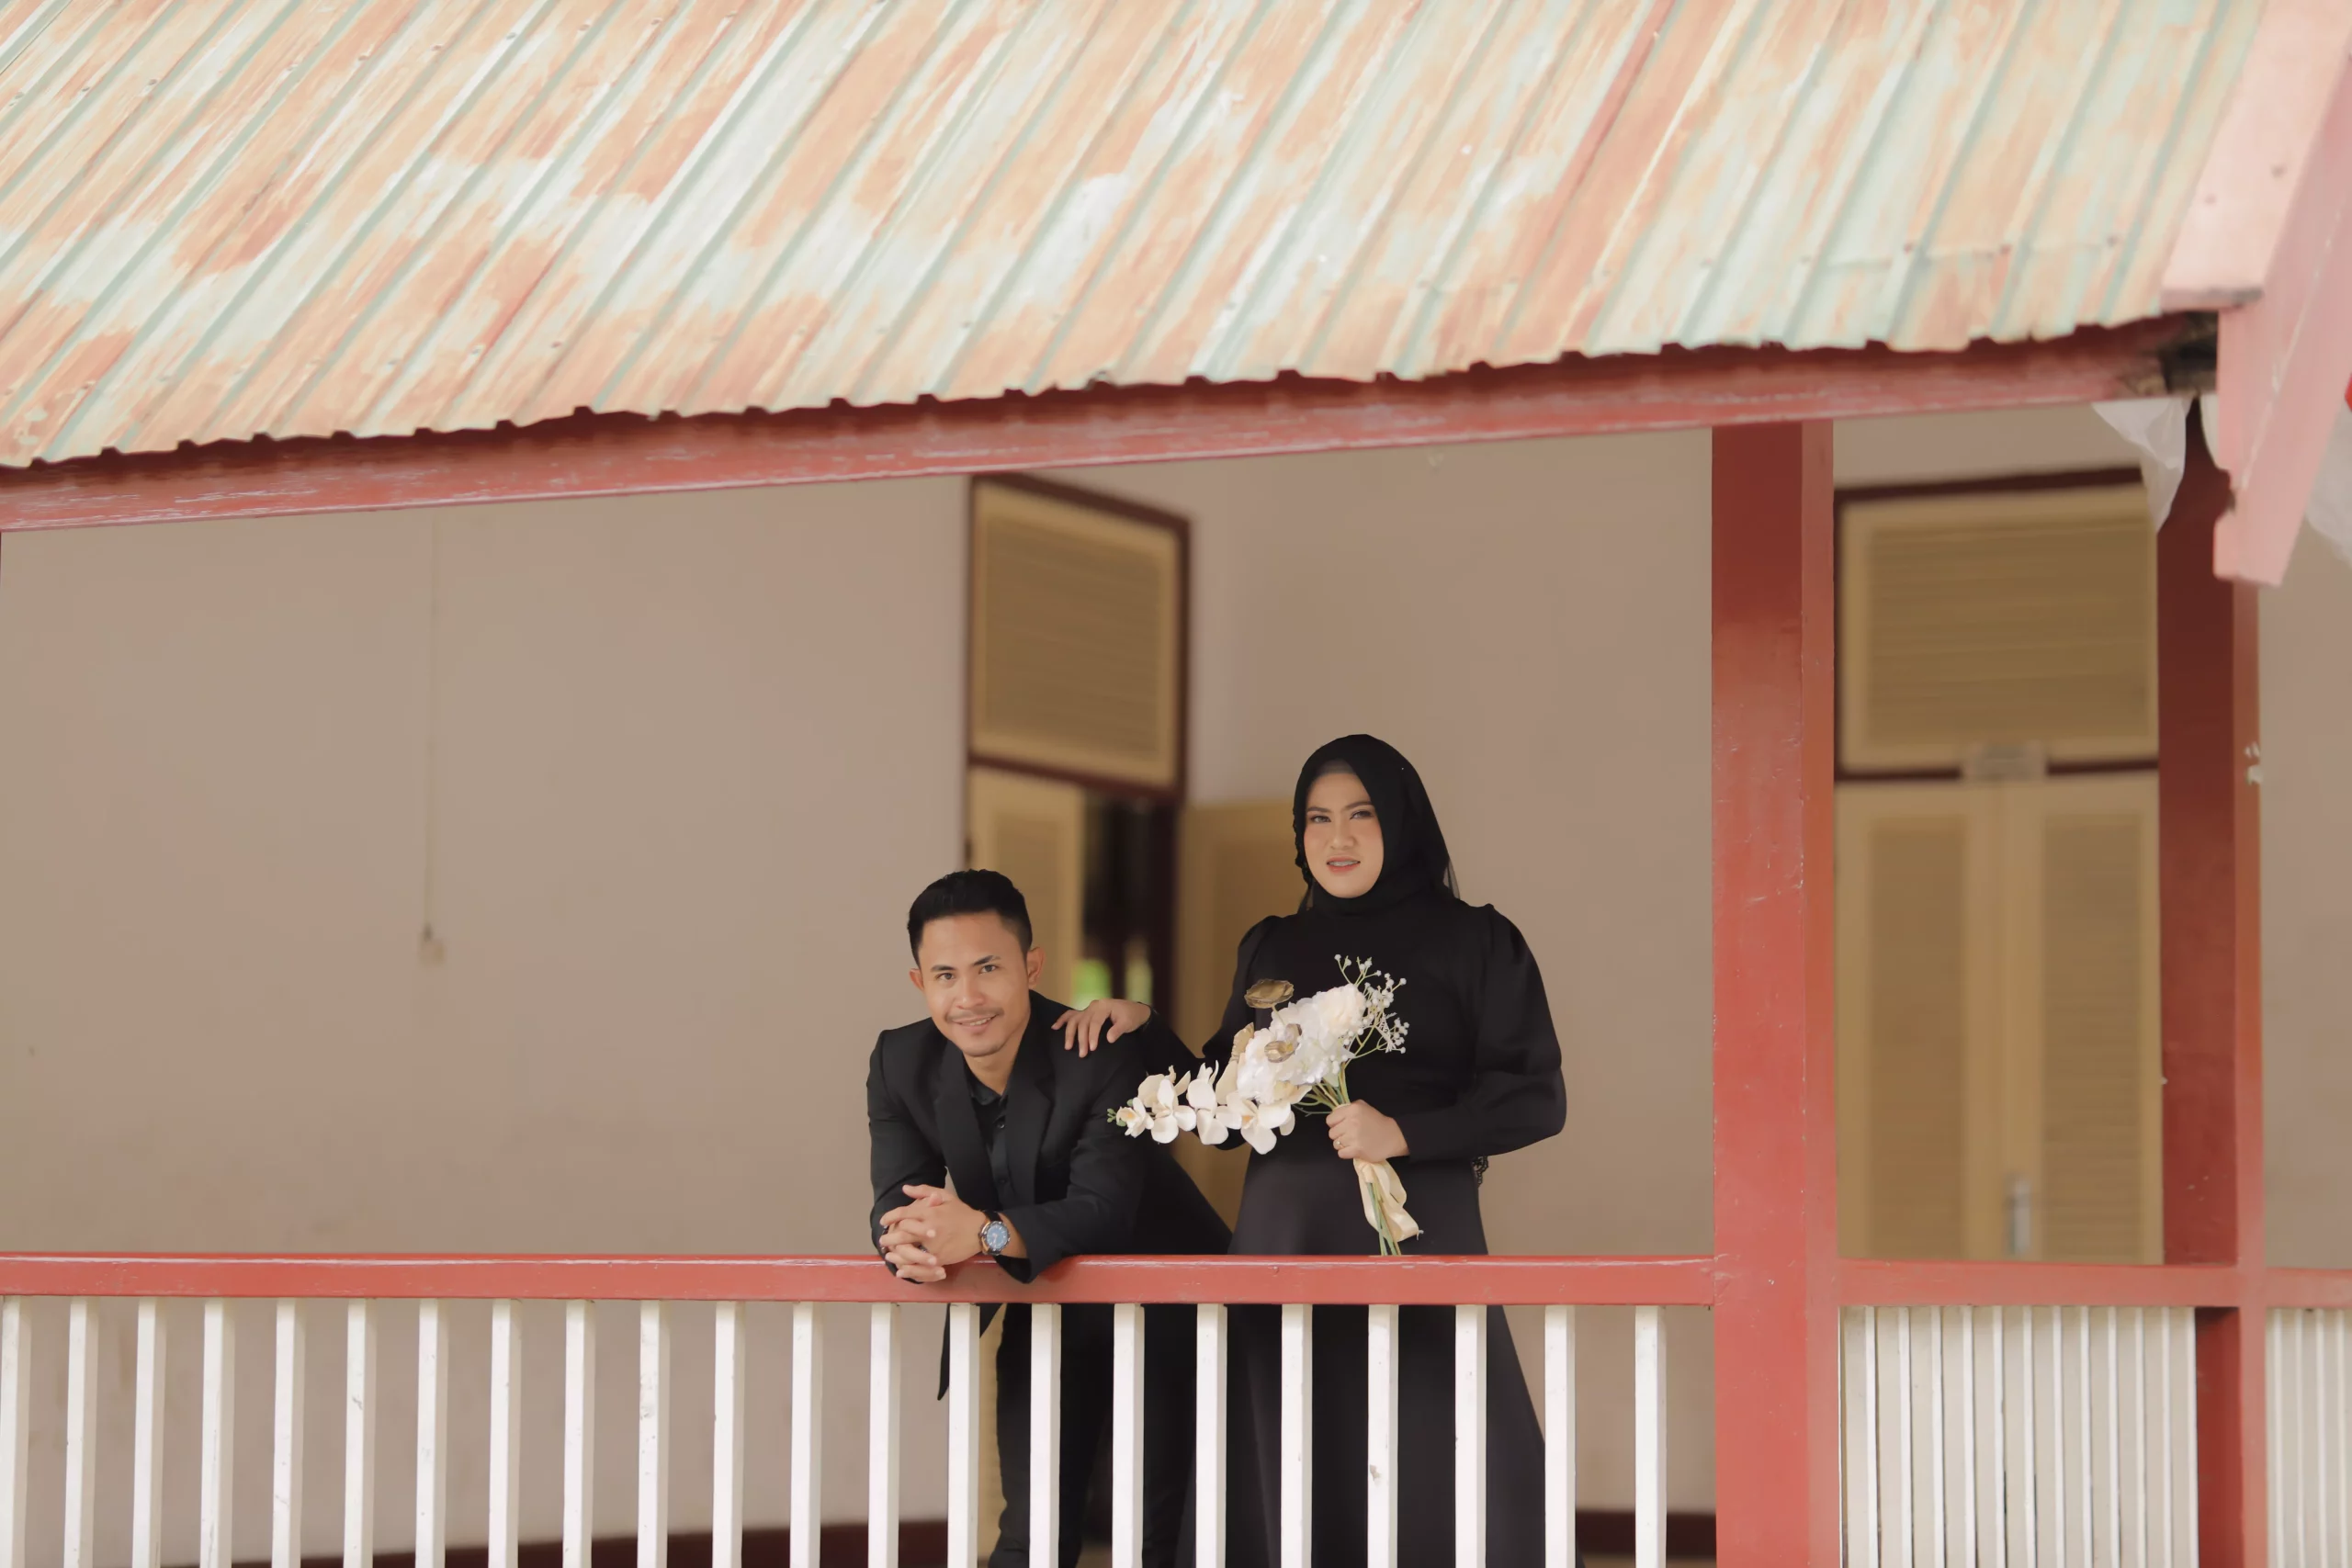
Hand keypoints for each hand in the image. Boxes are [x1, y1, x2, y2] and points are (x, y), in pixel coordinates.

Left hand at [879, 1183, 994, 1270]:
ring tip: (889, 1254)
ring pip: (909, 1251)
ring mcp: (934, 1245)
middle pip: (903, 1233)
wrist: (981, 1231)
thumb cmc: (962, 1212)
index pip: (904, 1214)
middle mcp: (930, 1228)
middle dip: (890, 1237)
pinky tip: (901, 1268)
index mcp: (930, 1212)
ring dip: (896, 1253)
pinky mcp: (939, 1258)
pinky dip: (908, 1267)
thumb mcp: (946, 1196)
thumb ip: (924, 1191)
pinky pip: (920, 1264)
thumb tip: (905, 1189)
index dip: (891, 1217)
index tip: (883, 1221)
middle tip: (882, 1241)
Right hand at [1053, 998, 1151, 1056]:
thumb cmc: (1131, 1017)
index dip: (1092, 1035)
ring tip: (1068, 1047)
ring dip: (1070, 1033)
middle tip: (1082, 1054)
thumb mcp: (1128, 1023)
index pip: (1095, 1022)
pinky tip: (1055, 1027)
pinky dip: (1063, 1020)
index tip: (1092, 1048)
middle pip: (1083, 1022)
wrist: (1135, 1010)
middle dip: (1081, 1039)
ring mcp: (1088, 1009)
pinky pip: (1071, 1015)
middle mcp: (1094, 1006)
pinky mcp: (1086, 1013)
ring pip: (1075, 1020)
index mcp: (1103, 1006)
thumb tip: (1108, 1039)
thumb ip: (1118, 1030)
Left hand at [1327, 1101, 1407, 1161]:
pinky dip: (1346, 1153)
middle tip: (1350, 1135)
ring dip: (1343, 1145)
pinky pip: (1341, 1154)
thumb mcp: (1363, 1107)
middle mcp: (1351, 1122)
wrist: (1393, 1136)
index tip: (1343, 1126)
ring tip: (1353, 1142)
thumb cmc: (1377, 1121)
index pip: (1330, 1120)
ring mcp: (1354, 1137)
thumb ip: (1348, 1108)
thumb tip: (1335, 1116)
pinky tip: (1354, 1149)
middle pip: (1332, 1133)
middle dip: (1339, 1135)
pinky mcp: (1357, 1150)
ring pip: (1336, 1144)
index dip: (1335, 1124)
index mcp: (1352, 1110)